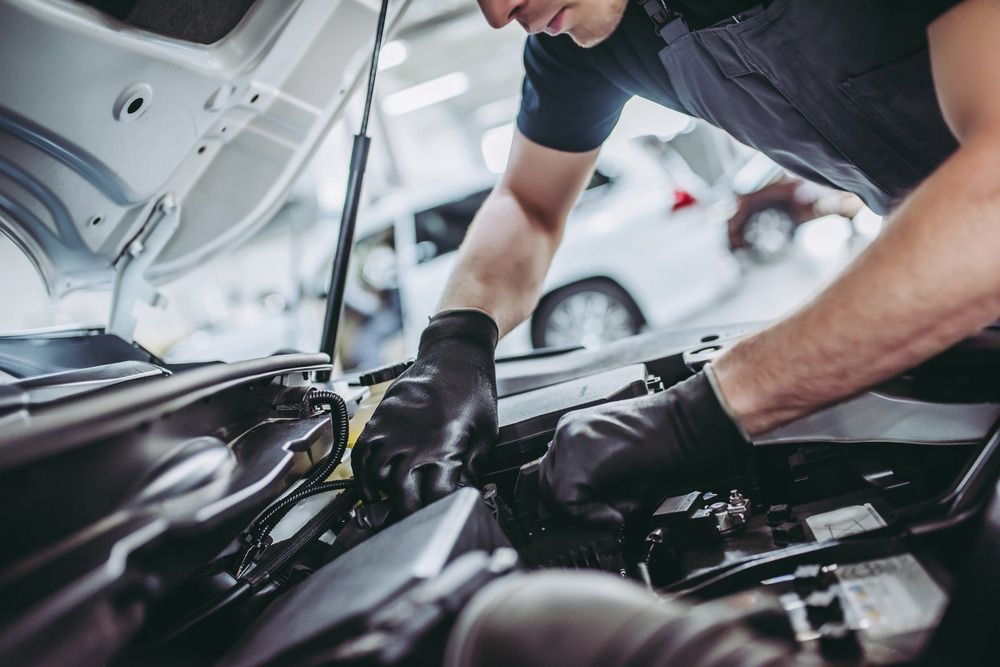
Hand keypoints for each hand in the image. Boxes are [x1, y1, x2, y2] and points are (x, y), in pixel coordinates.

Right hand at [352, 309, 498, 515]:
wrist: (454, 354)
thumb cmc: (473, 389)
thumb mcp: (485, 433)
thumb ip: (473, 467)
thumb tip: (466, 493)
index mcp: (445, 447)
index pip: (435, 498)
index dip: (440, 511)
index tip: (445, 514)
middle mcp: (413, 441)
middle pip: (401, 495)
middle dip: (409, 513)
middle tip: (417, 520)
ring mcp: (392, 429)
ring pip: (376, 477)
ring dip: (384, 496)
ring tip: (394, 505)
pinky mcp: (380, 419)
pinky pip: (362, 455)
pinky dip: (362, 475)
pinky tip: (373, 486)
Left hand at [539, 370, 749, 525]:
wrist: (689, 426)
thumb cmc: (666, 441)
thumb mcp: (619, 459)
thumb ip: (594, 477)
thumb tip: (581, 507)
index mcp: (575, 427)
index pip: (553, 471)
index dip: (575, 498)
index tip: (601, 507)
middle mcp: (568, 430)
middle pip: (548, 484)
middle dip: (577, 507)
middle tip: (612, 510)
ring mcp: (572, 444)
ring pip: (557, 497)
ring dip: (589, 511)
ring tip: (625, 503)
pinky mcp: (581, 462)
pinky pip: (571, 504)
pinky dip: (595, 516)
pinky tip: (623, 508)